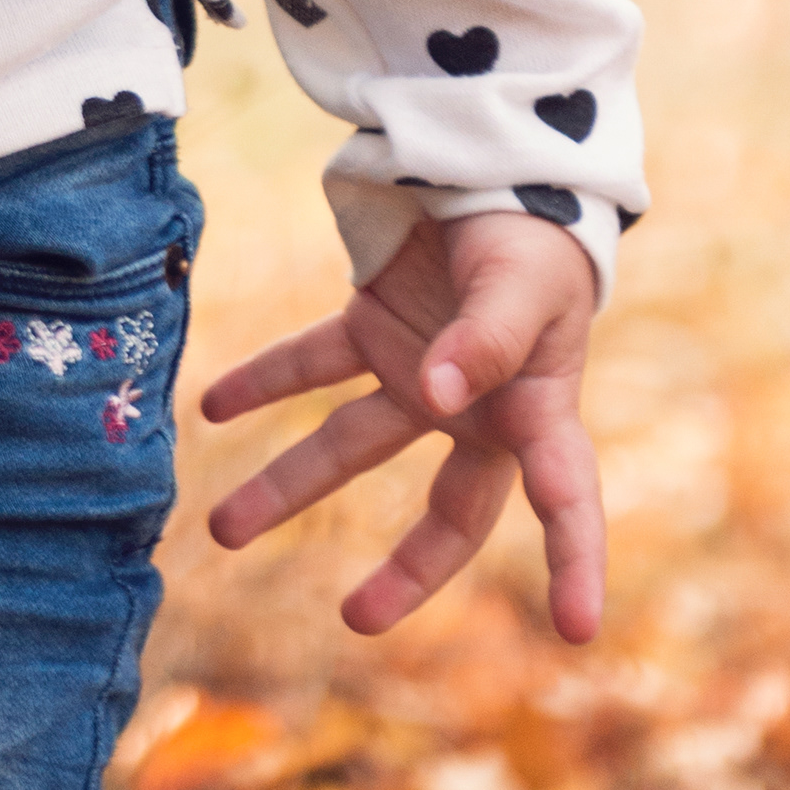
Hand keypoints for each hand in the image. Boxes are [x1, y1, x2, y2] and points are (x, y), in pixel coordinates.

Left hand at [199, 211, 604, 642]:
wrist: (493, 159)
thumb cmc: (533, 231)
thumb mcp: (523, 282)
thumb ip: (486, 340)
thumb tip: (440, 398)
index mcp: (539, 407)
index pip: (567, 496)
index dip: (577, 563)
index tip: (579, 630)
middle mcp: (478, 410)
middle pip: (448, 514)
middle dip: (407, 571)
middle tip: (355, 618)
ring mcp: (419, 375)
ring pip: (349, 447)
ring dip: (285, 487)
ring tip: (221, 530)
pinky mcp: (372, 330)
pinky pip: (309, 366)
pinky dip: (260, 382)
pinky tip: (210, 408)